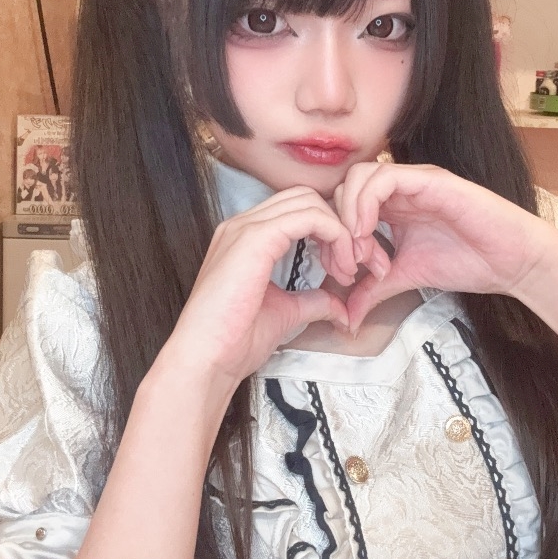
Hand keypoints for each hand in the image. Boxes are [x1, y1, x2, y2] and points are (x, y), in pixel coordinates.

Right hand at [165, 187, 356, 383]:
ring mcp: (245, 228)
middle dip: (338, 226)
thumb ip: (312, 301)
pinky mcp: (255, 238)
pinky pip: (309, 217)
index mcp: (245, 238)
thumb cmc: (232, 341)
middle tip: (350, 265)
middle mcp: (243, 225)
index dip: (328, 232)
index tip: (343, 268)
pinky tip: (339, 265)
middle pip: (305, 198)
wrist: (206, 360)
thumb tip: (337, 306)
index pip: (297, 210)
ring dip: (340, 231)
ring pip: (310, 202)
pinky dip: (335, 234)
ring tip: (346, 269)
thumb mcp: (284, 313)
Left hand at [330, 163, 551, 330]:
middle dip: (336, 226)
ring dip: (348, 214)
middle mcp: (399, 188)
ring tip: (360, 250)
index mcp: (391, 206)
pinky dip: (366, 203)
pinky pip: (384, 178)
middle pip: (344, 186)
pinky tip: (370, 233)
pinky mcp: (430, 179)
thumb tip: (345, 319)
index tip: (343, 273)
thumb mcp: (406, 277)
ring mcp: (413, 180)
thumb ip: (372, 290)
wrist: (512, 261)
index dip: (334, 236)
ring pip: (359, 176)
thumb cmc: (467, 262)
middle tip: (349, 264)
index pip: (342, 204)